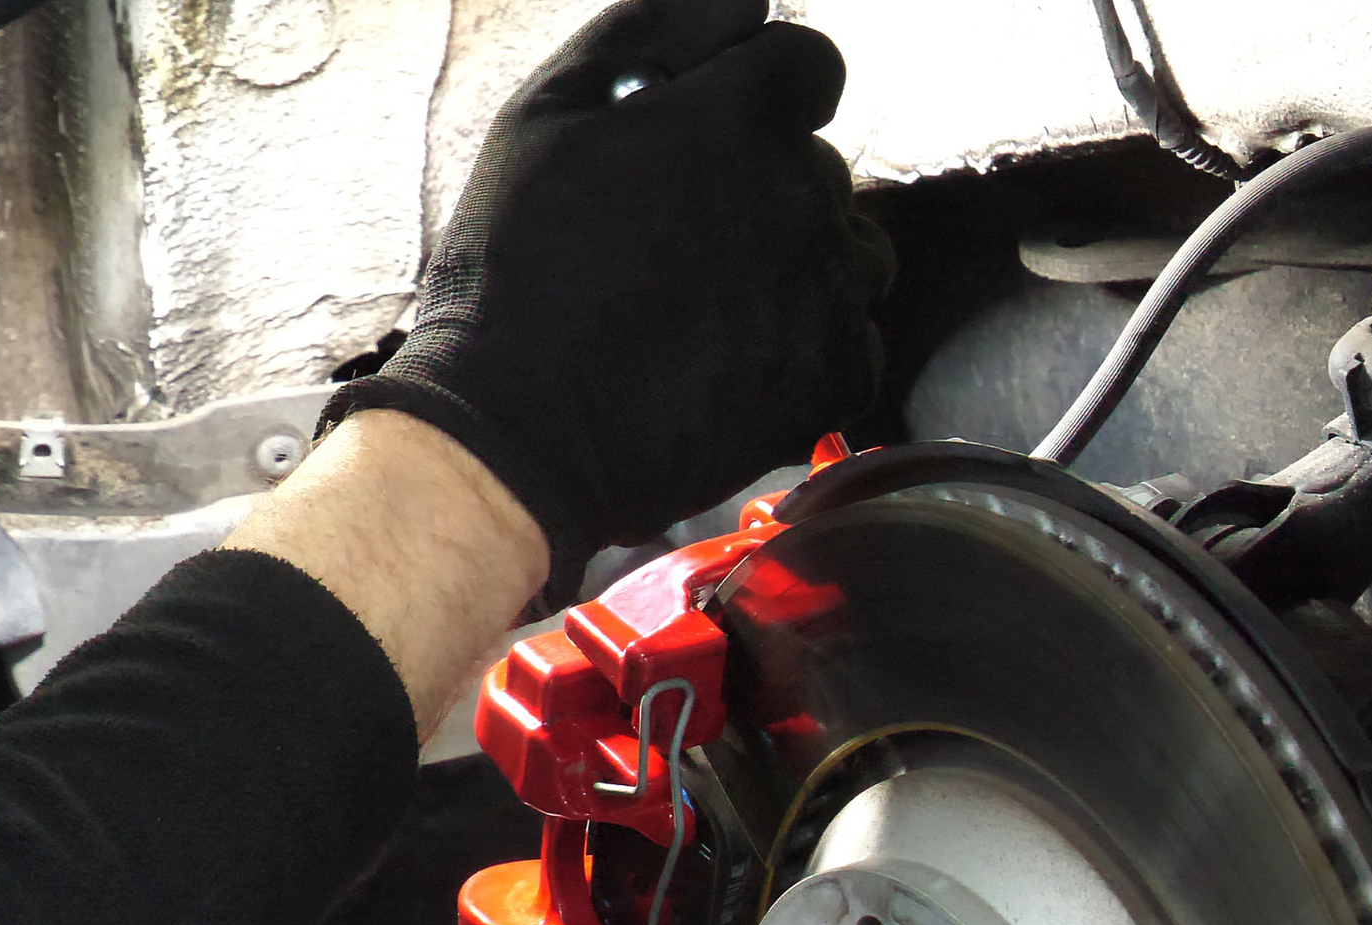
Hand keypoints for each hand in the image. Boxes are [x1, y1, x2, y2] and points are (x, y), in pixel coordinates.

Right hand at [318, 0, 893, 604]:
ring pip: (854, 256)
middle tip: (679, 251)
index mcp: (742, 118)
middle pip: (822, 172)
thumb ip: (654, 28)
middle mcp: (805, 197)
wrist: (524, 436)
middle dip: (767, 194)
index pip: (808, 66)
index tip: (715, 144)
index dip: (760, 100)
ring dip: (801, 271)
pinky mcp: (833, 380)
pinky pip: (853, 345)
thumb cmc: (517, 274)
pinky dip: (808, 354)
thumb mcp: (550, 113)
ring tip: (713, 312)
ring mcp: (827, 294)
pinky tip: (735, 367)